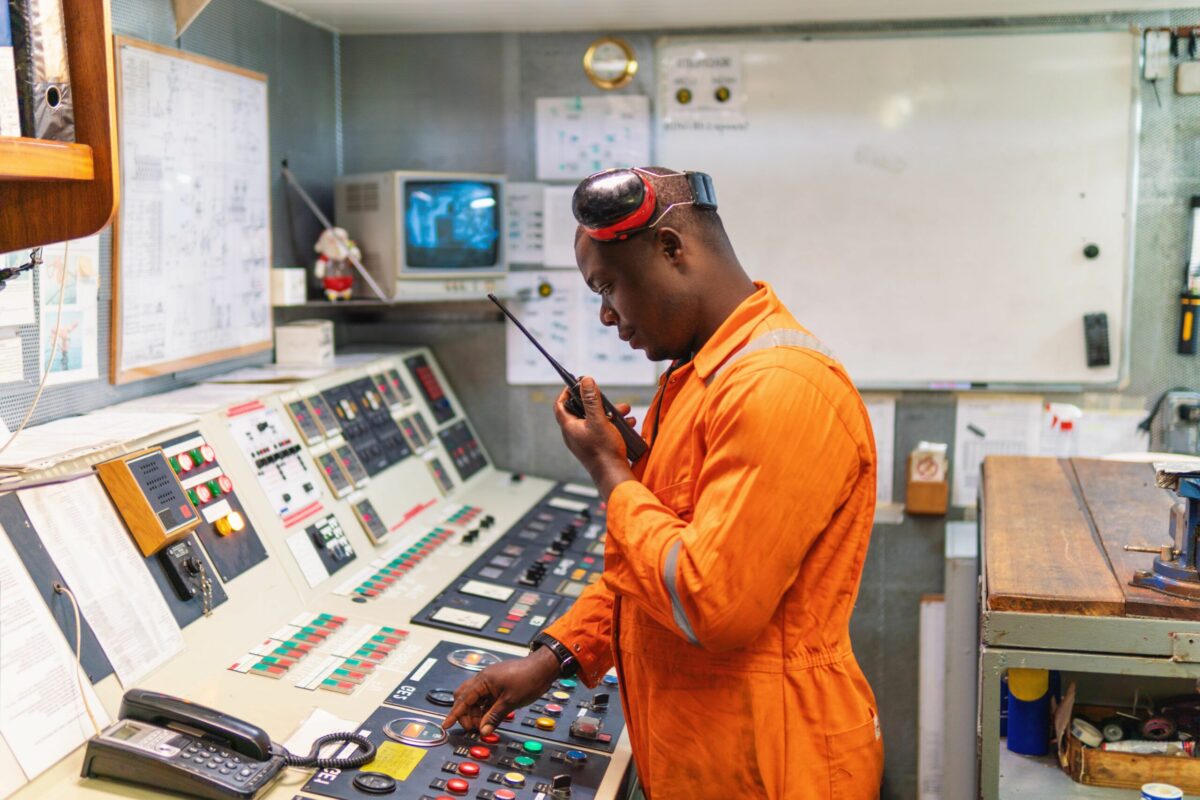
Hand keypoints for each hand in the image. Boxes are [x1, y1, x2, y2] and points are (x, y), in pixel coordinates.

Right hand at [442, 648, 560, 734]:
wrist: (543, 668)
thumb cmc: (528, 679)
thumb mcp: (510, 702)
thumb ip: (494, 717)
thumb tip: (483, 731)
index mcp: (483, 680)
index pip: (463, 699)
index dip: (455, 714)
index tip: (446, 725)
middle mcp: (483, 679)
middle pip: (464, 697)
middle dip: (465, 714)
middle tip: (473, 728)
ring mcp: (490, 681)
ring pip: (475, 699)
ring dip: (475, 712)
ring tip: (483, 725)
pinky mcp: (497, 685)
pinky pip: (485, 698)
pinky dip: (484, 709)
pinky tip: (488, 719)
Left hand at [554, 377, 635, 497]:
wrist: (614, 476)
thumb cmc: (604, 450)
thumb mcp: (599, 420)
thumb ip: (591, 400)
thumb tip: (585, 380)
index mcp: (569, 427)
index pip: (560, 405)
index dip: (567, 392)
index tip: (577, 383)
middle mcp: (574, 434)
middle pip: (581, 411)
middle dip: (597, 402)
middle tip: (607, 398)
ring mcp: (584, 441)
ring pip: (595, 420)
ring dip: (610, 413)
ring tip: (624, 411)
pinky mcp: (595, 447)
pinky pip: (602, 431)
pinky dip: (614, 425)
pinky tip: (628, 424)